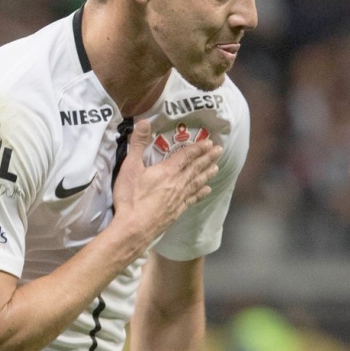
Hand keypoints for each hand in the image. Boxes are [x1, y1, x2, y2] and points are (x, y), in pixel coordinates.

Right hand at [112, 120, 220, 246]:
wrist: (134, 228)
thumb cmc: (130, 198)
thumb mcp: (130, 167)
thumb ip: (137, 144)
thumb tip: (144, 122)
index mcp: (167, 171)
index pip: (186, 156)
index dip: (197, 148)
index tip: (209, 142)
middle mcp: (177, 183)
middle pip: (195, 168)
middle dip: (207, 158)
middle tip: (219, 150)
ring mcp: (178, 198)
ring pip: (197, 182)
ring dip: (207, 173)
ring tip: (217, 167)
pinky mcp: (176, 211)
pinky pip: (192, 199)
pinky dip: (201, 193)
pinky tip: (207, 190)